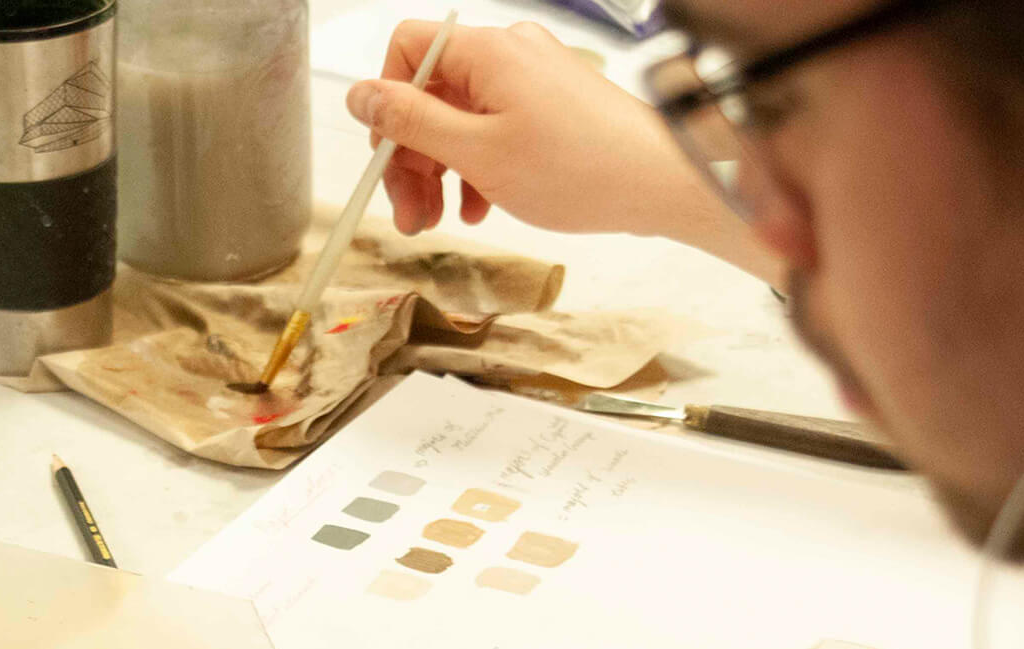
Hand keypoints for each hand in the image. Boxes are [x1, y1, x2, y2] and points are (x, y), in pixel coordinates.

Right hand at [345, 21, 780, 281]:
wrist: (662, 183)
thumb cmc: (580, 168)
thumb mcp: (476, 153)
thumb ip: (411, 123)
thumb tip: (360, 95)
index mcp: (487, 52)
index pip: (408, 51)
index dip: (387, 106)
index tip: (387, 161)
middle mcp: (510, 53)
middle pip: (431, 93)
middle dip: (413, 156)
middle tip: (411, 214)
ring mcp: (533, 79)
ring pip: (461, 118)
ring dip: (443, 171)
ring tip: (443, 221)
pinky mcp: (552, 106)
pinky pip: (494, 129)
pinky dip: (479, 167)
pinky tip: (481, 207)